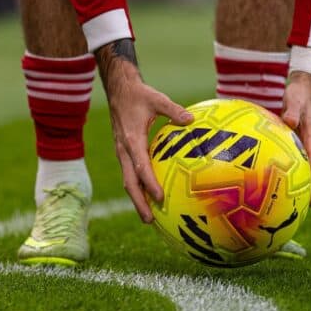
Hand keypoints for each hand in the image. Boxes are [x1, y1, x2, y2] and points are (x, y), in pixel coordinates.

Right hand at [97, 45, 193, 223]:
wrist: (118, 90)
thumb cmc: (139, 95)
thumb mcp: (157, 99)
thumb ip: (173, 110)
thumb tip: (191, 120)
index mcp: (132, 139)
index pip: (141, 166)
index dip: (149, 183)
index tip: (160, 197)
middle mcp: (124, 150)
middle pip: (129, 182)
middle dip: (139, 202)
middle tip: (150, 221)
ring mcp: (122, 152)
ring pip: (128, 181)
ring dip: (137, 199)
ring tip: (149, 217)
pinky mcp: (124, 152)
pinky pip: (130, 174)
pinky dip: (138, 187)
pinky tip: (149, 196)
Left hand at [281, 72, 310, 207]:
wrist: (304, 85)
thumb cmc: (301, 93)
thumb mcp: (297, 99)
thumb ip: (293, 111)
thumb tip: (289, 122)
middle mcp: (307, 147)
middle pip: (307, 174)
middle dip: (303, 193)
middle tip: (295, 212)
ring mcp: (298, 145)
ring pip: (295, 169)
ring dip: (289, 184)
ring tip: (275, 203)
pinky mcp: (289, 141)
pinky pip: (284, 159)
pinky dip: (275, 169)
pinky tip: (258, 176)